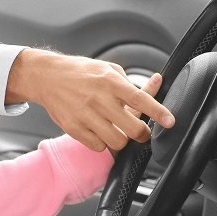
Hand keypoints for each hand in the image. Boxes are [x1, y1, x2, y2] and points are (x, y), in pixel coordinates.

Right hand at [6, 49, 173, 152]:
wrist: (46, 77)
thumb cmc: (80, 72)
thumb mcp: (106, 69)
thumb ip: (130, 82)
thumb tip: (155, 84)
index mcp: (110, 81)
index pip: (140, 99)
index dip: (158, 112)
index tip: (170, 121)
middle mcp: (98, 98)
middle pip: (132, 129)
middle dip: (142, 134)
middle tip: (141, 132)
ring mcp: (85, 115)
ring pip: (117, 142)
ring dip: (121, 139)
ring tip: (116, 129)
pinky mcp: (73, 128)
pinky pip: (98, 146)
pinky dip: (102, 142)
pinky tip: (99, 131)